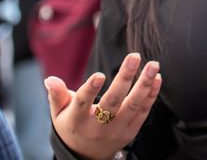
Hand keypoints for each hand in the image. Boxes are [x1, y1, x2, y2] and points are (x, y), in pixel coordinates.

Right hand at [45, 53, 161, 159]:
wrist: (86, 156)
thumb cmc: (72, 127)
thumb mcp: (58, 113)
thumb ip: (56, 95)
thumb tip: (50, 79)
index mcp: (76, 120)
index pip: (83, 103)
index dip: (90, 89)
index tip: (99, 74)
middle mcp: (98, 127)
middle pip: (113, 102)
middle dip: (125, 78)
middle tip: (135, 56)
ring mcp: (116, 130)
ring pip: (133, 106)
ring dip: (144, 84)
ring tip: (153, 65)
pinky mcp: (130, 132)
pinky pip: (143, 113)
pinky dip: (151, 96)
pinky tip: (157, 79)